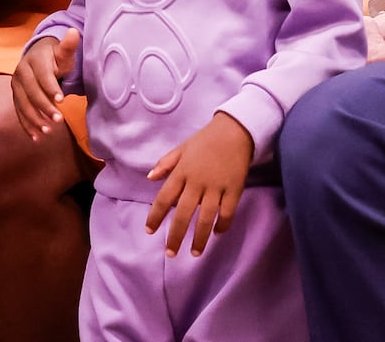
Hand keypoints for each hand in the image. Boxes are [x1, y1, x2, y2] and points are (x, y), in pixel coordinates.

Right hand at [11, 29, 79, 139]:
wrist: (37, 57)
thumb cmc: (55, 57)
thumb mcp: (63, 52)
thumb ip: (68, 45)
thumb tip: (73, 31)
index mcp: (34, 59)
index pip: (42, 75)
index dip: (51, 87)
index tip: (62, 99)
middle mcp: (21, 71)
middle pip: (31, 91)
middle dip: (44, 107)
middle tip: (58, 120)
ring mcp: (16, 84)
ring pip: (23, 104)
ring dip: (34, 119)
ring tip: (48, 131)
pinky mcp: (15, 95)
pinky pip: (19, 111)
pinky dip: (26, 125)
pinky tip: (36, 137)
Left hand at [145, 113, 253, 257]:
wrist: (235, 130)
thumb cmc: (205, 140)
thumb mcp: (182, 148)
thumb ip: (166, 163)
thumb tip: (150, 177)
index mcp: (182, 171)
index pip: (165, 198)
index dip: (156, 216)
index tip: (149, 231)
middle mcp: (197, 182)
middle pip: (184, 213)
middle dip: (175, 235)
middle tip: (170, 253)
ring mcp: (216, 187)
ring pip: (206, 218)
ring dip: (199, 238)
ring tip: (194, 253)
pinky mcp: (234, 189)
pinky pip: (227, 212)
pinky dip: (222, 225)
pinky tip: (217, 234)